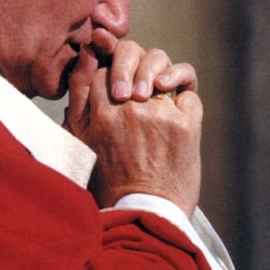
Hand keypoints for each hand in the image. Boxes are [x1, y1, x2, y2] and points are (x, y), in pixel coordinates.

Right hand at [65, 41, 201, 217]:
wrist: (145, 216)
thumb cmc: (110, 183)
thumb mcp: (81, 142)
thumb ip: (79, 101)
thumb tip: (85, 62)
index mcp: (99, 113)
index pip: (102, 66)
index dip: (110, 67)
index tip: (119, 80)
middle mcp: (128, 108)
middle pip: (132, 54)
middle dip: (135, 60)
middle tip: (140, 82)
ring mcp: (159, 114)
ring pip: (164, 67)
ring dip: (162, 74)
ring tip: (160, 90)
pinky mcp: (187, 125)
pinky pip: (190, 92)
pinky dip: (186, 97)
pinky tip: (179, 111)